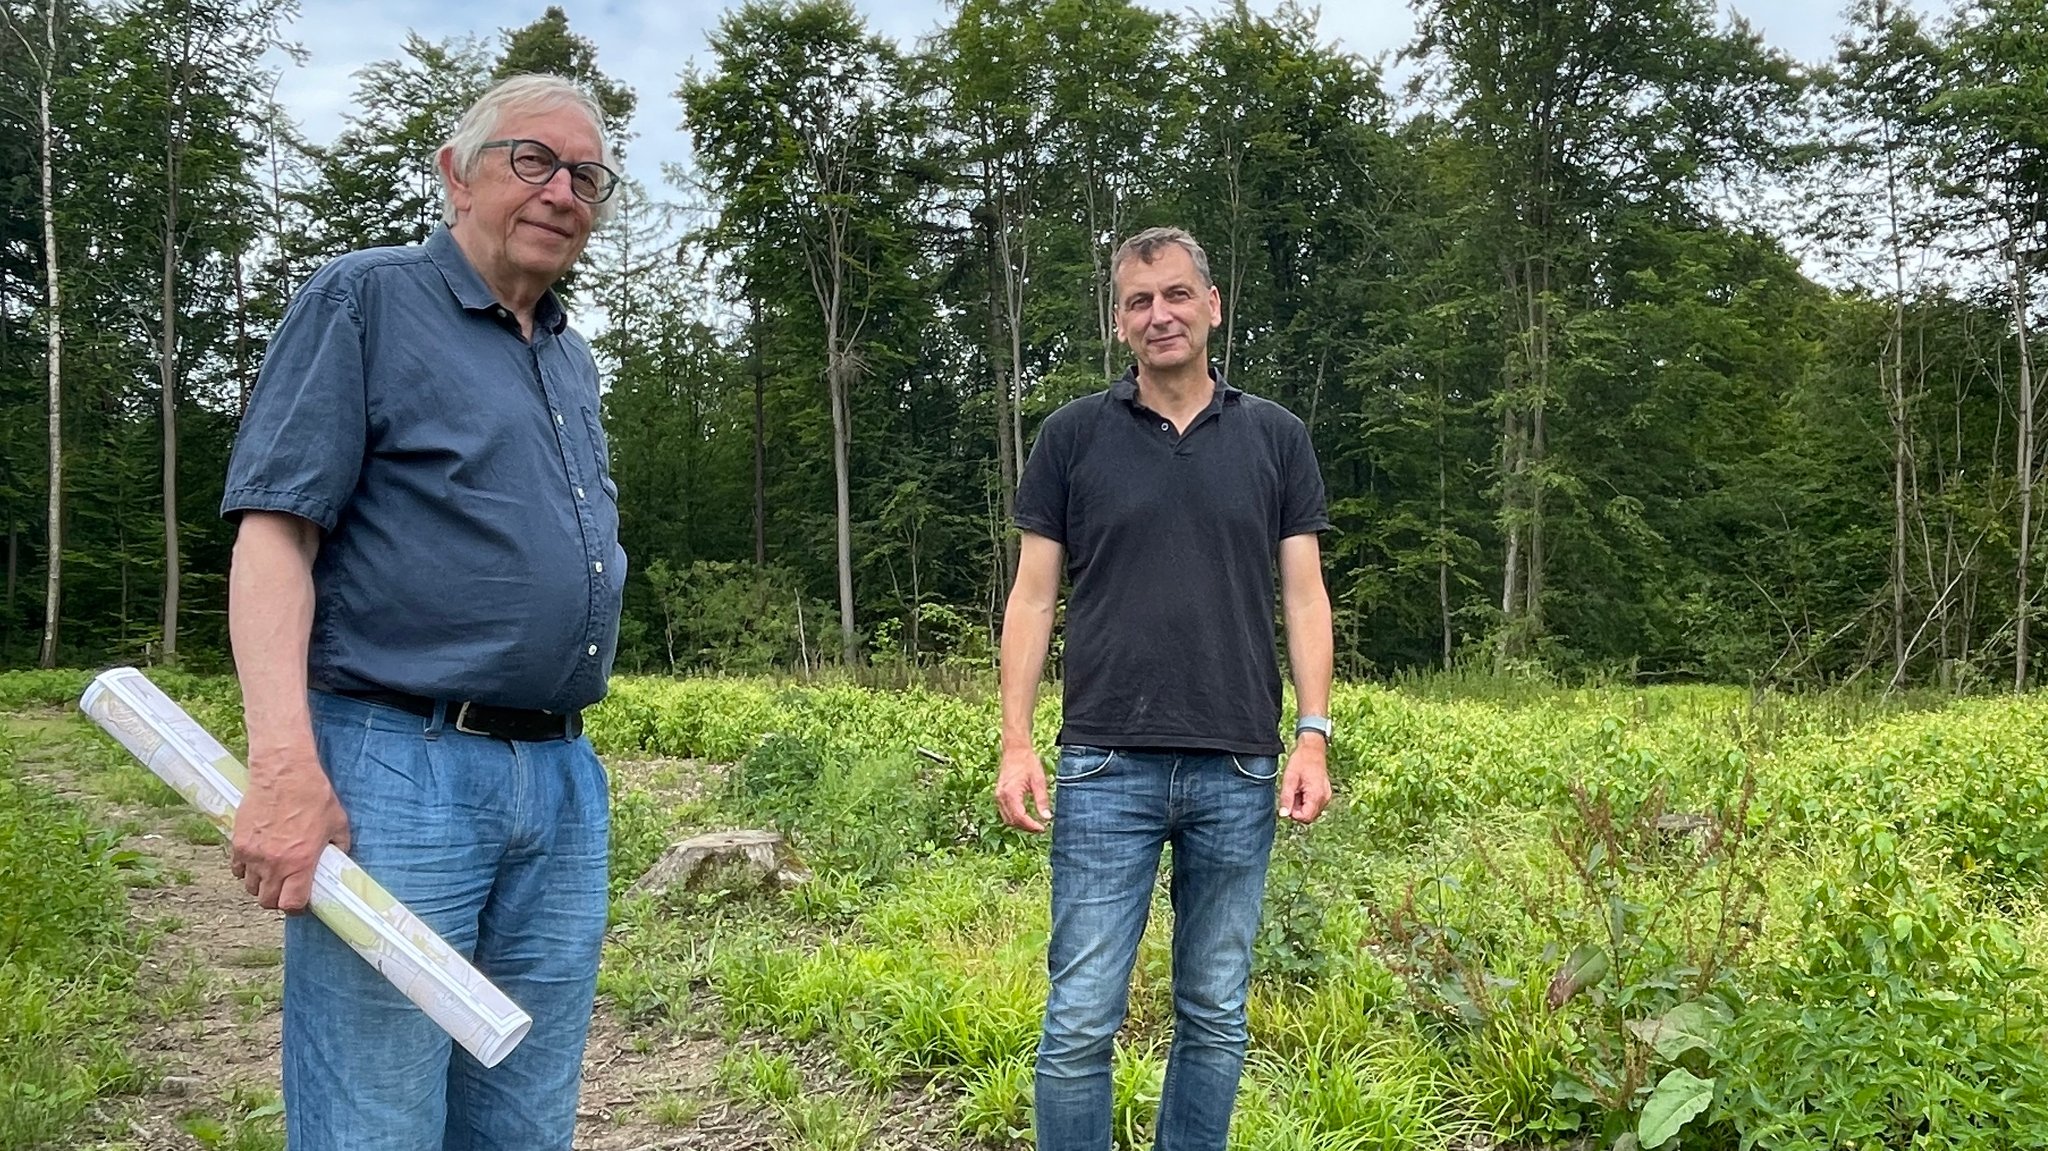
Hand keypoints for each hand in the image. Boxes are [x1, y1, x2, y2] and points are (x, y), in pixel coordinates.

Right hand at [230, 741, 349, 912]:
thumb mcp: (338, 824)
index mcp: (301, 862)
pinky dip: (245, 870)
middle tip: (286, 889)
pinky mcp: (238, 842)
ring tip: (272, 874)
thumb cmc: (314, 796)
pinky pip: (237, 869)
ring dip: (261, 885)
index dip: (296, 908)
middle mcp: (274, 863)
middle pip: (267, 900)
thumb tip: (338, 860)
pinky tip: (256, 861)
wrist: (284, 772)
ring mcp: (253, 854)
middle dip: (277, 899)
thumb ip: (339, 847)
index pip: (291, 904)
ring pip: (250, 887)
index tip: (300, 903)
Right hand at [994, 745, 1051, 832]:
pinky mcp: (999, 795)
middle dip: (1026, 827)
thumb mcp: (1039, 781)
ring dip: (1020, 824)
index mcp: (1011, 794)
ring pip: (1007, 819)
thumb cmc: (1028, 762)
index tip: (1043, 828)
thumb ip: (1042, 800)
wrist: (1015, 750)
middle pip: (1012, 821)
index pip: (1020, 817)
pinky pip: (1005, 812)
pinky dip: (1015, 817)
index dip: (1031, 826)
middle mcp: (1001, 797)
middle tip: (1041, 828)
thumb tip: (1046, 818)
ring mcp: (998, 796)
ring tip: (1034, 824)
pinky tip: (1026, 816)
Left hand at [1278, 738, 1332, 824]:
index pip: (1305, 818)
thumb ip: (1286, 798)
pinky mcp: (1325, 794)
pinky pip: (1315, 804)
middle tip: (1292, 793)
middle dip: (1297, 809)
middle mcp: (1324, 798)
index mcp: (1316, 795)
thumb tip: (1283, 815)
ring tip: (1297, 789)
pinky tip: (1302, 788)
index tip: (1288, 800)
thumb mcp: (1289, 779)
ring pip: (1311, 811)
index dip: (1293, 813)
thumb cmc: (1301, 761)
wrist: (1313, 749)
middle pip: (1308, 816)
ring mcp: (1326, 796)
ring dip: (1301, 805)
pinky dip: (1306, 800)